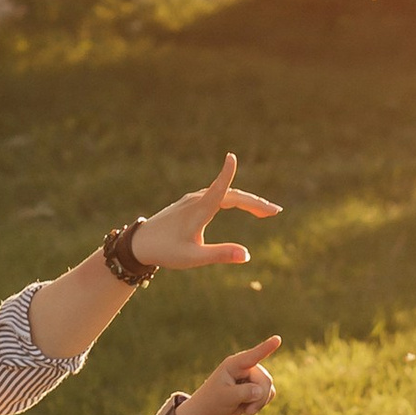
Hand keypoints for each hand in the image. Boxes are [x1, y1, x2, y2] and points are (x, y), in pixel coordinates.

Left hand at [132, 154, 281, 272]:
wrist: (140, 244)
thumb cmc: (165, 251)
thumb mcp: (193, 258)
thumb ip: (220, 254)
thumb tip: (247, 255)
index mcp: (198, 211)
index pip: (218, 189)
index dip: (226, 174)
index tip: (232, 157)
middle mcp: (196, 200)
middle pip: (231, 195)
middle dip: (254, 203)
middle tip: (275, 212)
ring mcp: (193, 200)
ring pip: (225, 195)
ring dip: (247, 202)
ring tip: (265, 213)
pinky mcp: (191, 203)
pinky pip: (218, 196)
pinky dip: (234, 200)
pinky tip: (241, 206)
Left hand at [177, 335, 280, 414]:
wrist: (210, 411)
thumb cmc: (213, 401)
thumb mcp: (225, 397)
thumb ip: (244, 393)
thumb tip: (260, 390)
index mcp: (234, 364)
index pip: (252, 356)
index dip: (266, 347)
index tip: (277, 339)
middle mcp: (246, 367)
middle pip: (265, 380)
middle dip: (259, 398)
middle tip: (247, 412)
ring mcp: (253, 376)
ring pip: (269, 388)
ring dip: (260, 403)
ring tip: (246, 410)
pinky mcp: (257, 386)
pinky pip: (270, 393)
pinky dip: (261, 404)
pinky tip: (248, 408)